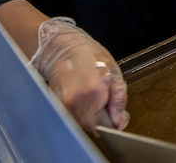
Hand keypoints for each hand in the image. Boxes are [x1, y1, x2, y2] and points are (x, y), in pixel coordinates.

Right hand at [29, 17, 128, 135]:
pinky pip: (71, 117)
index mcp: (93, 91)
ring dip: (89, 117)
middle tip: (103, 102)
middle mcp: (75, 101)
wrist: (63, 47)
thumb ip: (119, 99)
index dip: (110, 125)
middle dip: (100, 120)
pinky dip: (79, 113)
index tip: (114, 117)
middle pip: (90, 127)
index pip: (101, 126)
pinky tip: (82, 98)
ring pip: (80, 124)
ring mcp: (62, 104)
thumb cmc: (89, 55)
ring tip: (92, 98)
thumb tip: (119, 121)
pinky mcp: (55, 105)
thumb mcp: (114, 71)